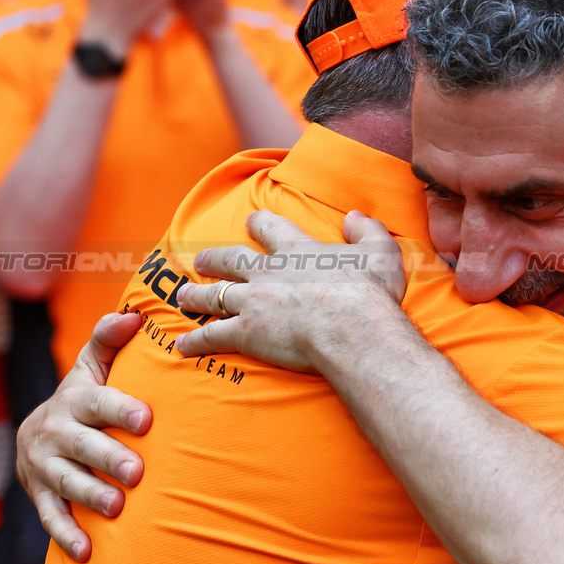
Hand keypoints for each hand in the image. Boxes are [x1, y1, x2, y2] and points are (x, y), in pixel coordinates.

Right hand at [16, 312, 150, 561]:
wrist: (36, 434)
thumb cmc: (85, 397)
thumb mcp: (94, 367)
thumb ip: (110, 342)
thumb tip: (133, 315)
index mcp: (74, 400)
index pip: (98, 402)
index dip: (121, 409)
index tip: (147, 419)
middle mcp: (55, 432)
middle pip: (83, 446)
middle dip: (109, 458)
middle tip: (137, 472)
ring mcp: (44, 466)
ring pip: (67, 482)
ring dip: (91, 495)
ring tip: (117, 508)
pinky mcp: (40, 495)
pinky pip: (51, 517)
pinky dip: (67, 534)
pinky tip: (87, 551)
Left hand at [175, 210, 406, 369]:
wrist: (352, 329)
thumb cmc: (369, 293)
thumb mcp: (381, 251)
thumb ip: (367, 230)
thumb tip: (355, 217)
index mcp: (296, 249)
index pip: (269, 227)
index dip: (259, 223)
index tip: (252, 221)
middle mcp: (266, 272)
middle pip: (228, 260)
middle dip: (212, 259)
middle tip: (200, 260)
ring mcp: (252, 302)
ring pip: (212, 295)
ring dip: (195, 296)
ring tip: (182, 297)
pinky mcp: (246, 333)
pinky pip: (212, 336)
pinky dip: (195, 342)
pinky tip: (183, 346)